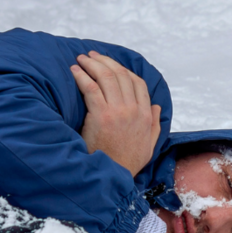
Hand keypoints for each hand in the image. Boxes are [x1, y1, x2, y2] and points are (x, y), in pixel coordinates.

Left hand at [71, 51, 161, 175]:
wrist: (114, 176)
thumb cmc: (128, 162)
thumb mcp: (150, 144)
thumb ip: (155, 124)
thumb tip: (156, 107)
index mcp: (146, 115)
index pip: (137, 83)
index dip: (123, 70)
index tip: (110, 65)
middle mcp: (134, 110)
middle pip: (121, 75)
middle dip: (105, 61)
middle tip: (91, 56)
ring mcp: (118, 112)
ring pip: (106, 77)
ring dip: (92, 64)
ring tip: (82, 59)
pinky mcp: (101, 116)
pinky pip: (91, 88)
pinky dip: (82, 76)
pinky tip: (75, 71)